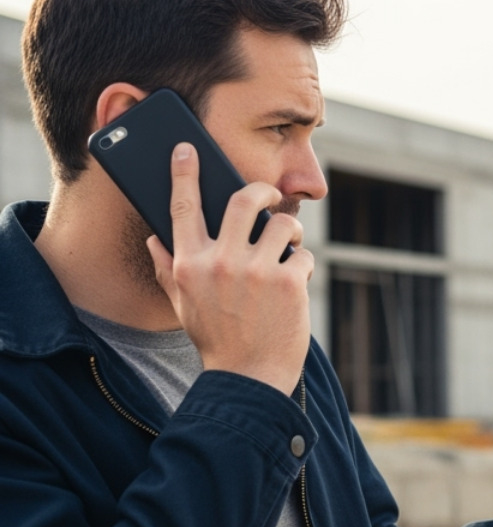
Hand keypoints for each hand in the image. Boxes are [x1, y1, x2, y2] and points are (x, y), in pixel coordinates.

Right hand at [145, 143, 314, 393]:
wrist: (249, 378)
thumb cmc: (217, 340)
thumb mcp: (183, 305)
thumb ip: (168, 270)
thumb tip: (154, 239)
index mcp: (189, 263)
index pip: (183, 207)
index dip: (185, 173)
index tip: (188, 149)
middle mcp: (220, 262)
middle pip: (243, 200)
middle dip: (261, 191)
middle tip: (270, 196)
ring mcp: (256, 270)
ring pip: (282, 225)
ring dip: (289, 233)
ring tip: (288, 248)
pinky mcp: (289, 281)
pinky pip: (304, 255)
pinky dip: (304, 266)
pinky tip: (297, 285)